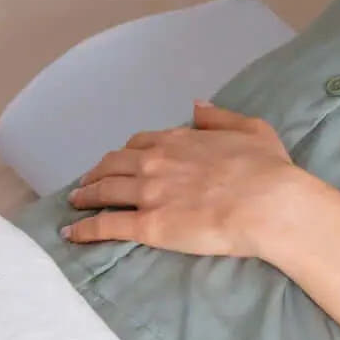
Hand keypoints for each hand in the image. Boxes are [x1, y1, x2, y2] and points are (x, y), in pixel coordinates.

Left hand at [60, 100, 295, 258]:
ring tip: (74, 202)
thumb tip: (197, 106)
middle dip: (97, 172)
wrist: (268, 204)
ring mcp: (148, 194)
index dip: (126, 152)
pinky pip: (107, 225)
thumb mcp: (253, 130)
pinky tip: (71, 234)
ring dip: (85, 195)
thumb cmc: (268, 170)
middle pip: (113, 165)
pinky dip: (85, 229)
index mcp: (179, 140)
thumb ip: (220, 117)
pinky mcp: (147, 226)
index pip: (140, 143)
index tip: (121, 159)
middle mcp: (155, 162)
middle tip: (88, 182)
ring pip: (104, 192)